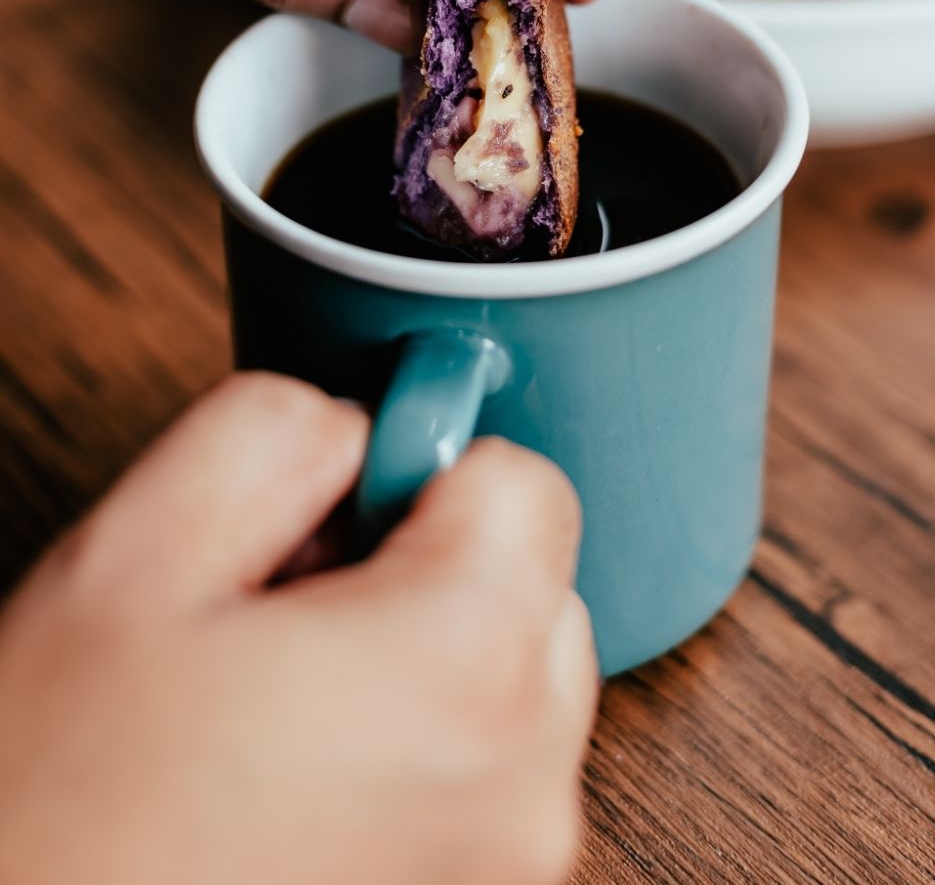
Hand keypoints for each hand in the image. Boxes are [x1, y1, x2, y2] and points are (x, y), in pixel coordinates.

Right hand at [0, 373, 596, 884]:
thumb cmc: (60, 810)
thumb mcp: (133, 559)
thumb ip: (276, 434)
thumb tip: (358, 432)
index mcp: (463, 673)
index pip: (527, 481)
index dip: (420, 468)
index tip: (341, 508)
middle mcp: (520, 788)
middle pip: (536, 587)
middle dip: (430, 567)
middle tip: (292, 609)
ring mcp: (507, 873)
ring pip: (514, 685)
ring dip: (425, 663)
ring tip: (281, 705)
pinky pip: (486, 780)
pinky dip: (422, 751)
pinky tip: (300, 776)